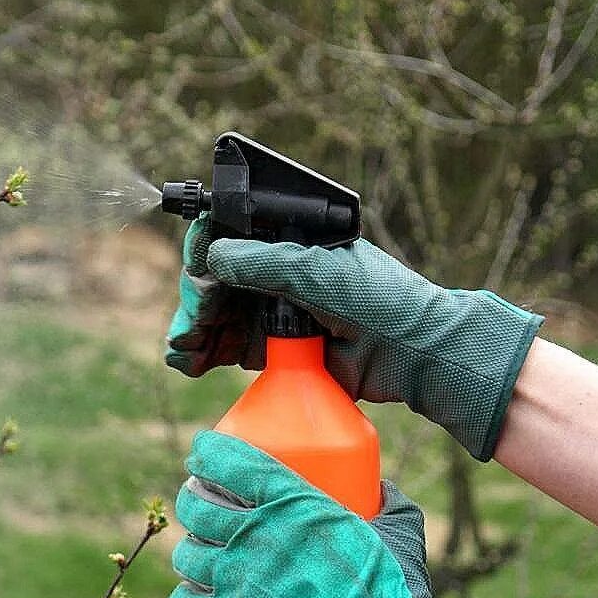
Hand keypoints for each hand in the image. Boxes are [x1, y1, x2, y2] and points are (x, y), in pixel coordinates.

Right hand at [163, 223, 543, 460]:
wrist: (415, 355)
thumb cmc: (381, 300)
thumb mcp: (321, 272)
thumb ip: (266, 263)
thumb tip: (213, 256)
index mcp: (289, 243)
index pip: (232, 236)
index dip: (206, 248)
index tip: (196, 265)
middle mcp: (275, 274)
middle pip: (215, 280)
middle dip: (195, 298)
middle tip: (192, 320)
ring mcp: (272, 313)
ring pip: (214, 315)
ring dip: (190, 329)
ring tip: (182, 349)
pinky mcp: (271, 351)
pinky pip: (224, 348)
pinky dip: (201, 354)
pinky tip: (187, 361)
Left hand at [168, 430, 477, 597]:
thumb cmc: (390, 592)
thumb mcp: (395, 532)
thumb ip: (388, 505)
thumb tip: (382, 492)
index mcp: (292, 503)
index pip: (228, 461)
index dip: (206, 454)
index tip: (201, 456)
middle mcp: (255, 535)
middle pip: (196, 507)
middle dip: (191, 503)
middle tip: (200, 508)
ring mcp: (238, 580)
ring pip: (186, 555)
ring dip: (190, 553)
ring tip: (201, 556)